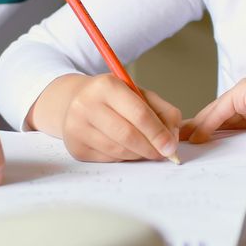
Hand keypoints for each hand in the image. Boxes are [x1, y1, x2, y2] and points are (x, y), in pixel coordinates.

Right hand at [28, 74, 181, 161]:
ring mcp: (77, 127)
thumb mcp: (139, 94)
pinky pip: (108, 159)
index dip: (158, 133)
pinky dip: (123, 158)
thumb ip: (163, 112)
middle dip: (150, 148)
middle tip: (162, 154)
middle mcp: (86, 104)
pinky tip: (125, 148)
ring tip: (144, 149)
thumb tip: (172, 140)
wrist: (74, 102)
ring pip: (119, 150)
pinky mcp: (75, 147)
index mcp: (106, 85)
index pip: (139, 114)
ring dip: (138, 154)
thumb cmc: (113, 99)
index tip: (171, 146)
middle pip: (128, 135)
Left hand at [183, 75, 245, 158]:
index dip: (213, 132)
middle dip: (200, 128)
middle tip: (183, 143)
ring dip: (200, 127)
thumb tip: (232, 159)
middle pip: (220, 113)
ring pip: (218, 111)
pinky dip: (208, 123)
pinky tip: (197, 138)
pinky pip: (222, 109)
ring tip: (184, 142)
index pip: (230, 119)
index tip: (198, 146)